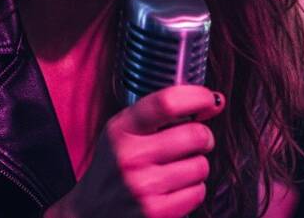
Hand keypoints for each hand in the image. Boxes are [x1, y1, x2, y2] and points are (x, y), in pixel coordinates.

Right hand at [47, 86, 223, 217]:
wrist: (89, 213)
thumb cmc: (114, 167)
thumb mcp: (124, 131)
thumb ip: (163, 113)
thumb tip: (214, 101)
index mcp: (122, 129)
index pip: (166, 103)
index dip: (197, 97)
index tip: (209, 100)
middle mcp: (130, 156)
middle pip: (195, 134)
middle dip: (203, 136)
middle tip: (195, 141)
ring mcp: (143, 186)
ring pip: (201, 165)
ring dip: (196, 166)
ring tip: (177, 169)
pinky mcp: (155, 212)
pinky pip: (198, 192)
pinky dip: (192, 190)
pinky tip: (174, 189)